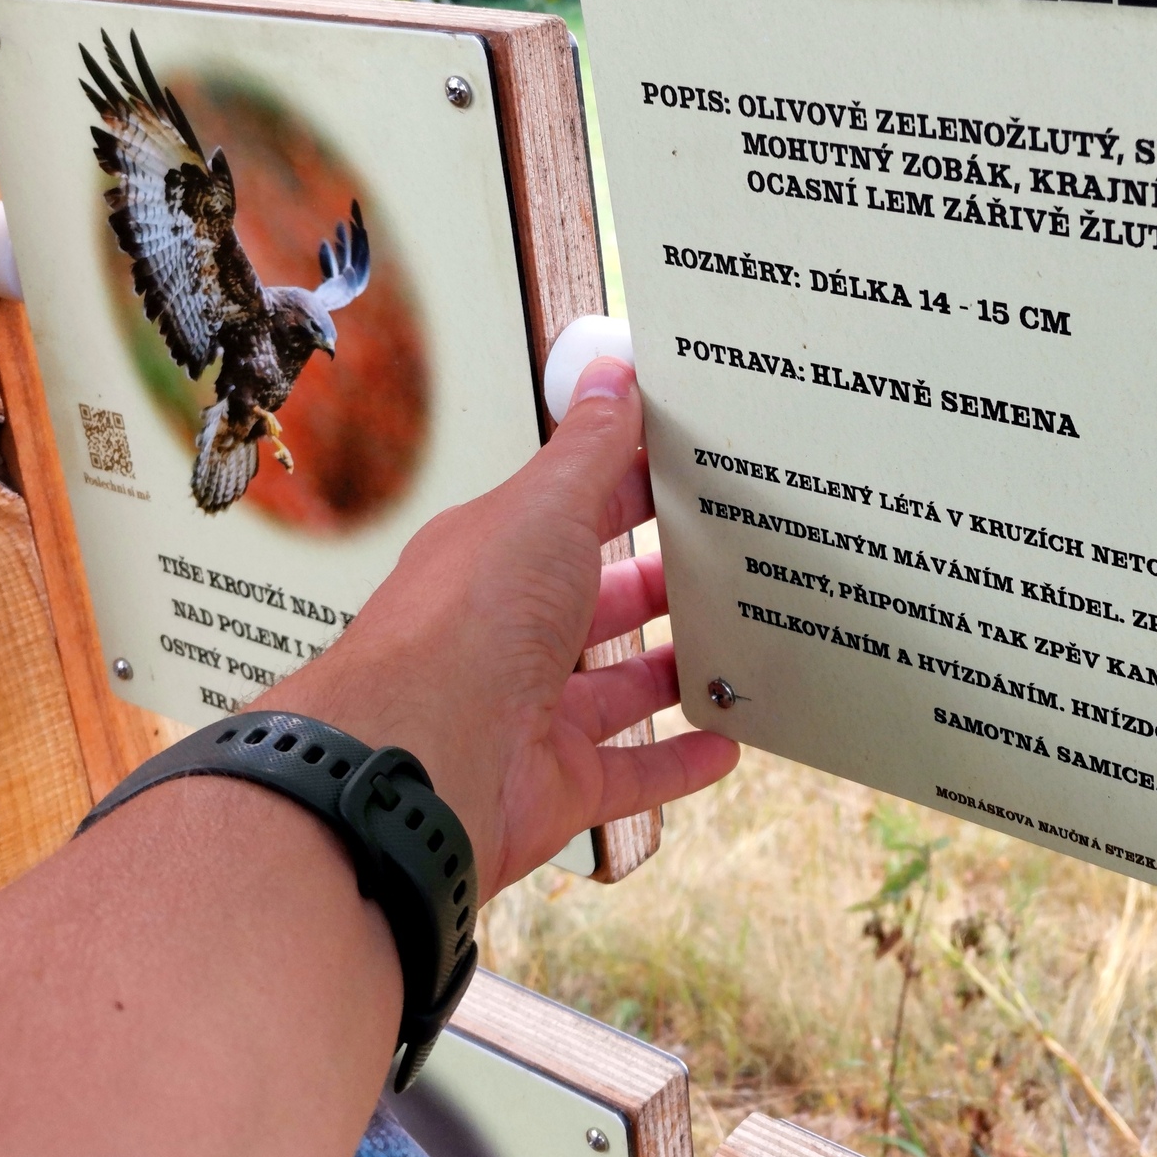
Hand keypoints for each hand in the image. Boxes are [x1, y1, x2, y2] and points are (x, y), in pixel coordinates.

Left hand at [269, 359, 736, 893]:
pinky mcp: (558, 783)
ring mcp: (533, 713)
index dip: (630, 487)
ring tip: (733, 645)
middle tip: (724, 556)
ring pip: (617, 688)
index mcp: (496, 559)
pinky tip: (726, 743)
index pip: (573, 513)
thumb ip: (590, 449)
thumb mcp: (544, 509)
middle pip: (595, 602)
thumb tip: (611, 373)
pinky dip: (680, 762)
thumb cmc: (464, 626)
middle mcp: (510, 636)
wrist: (422, 761)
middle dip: (655, 579)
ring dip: (672, 669)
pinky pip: (632, 772)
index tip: (691, 468)